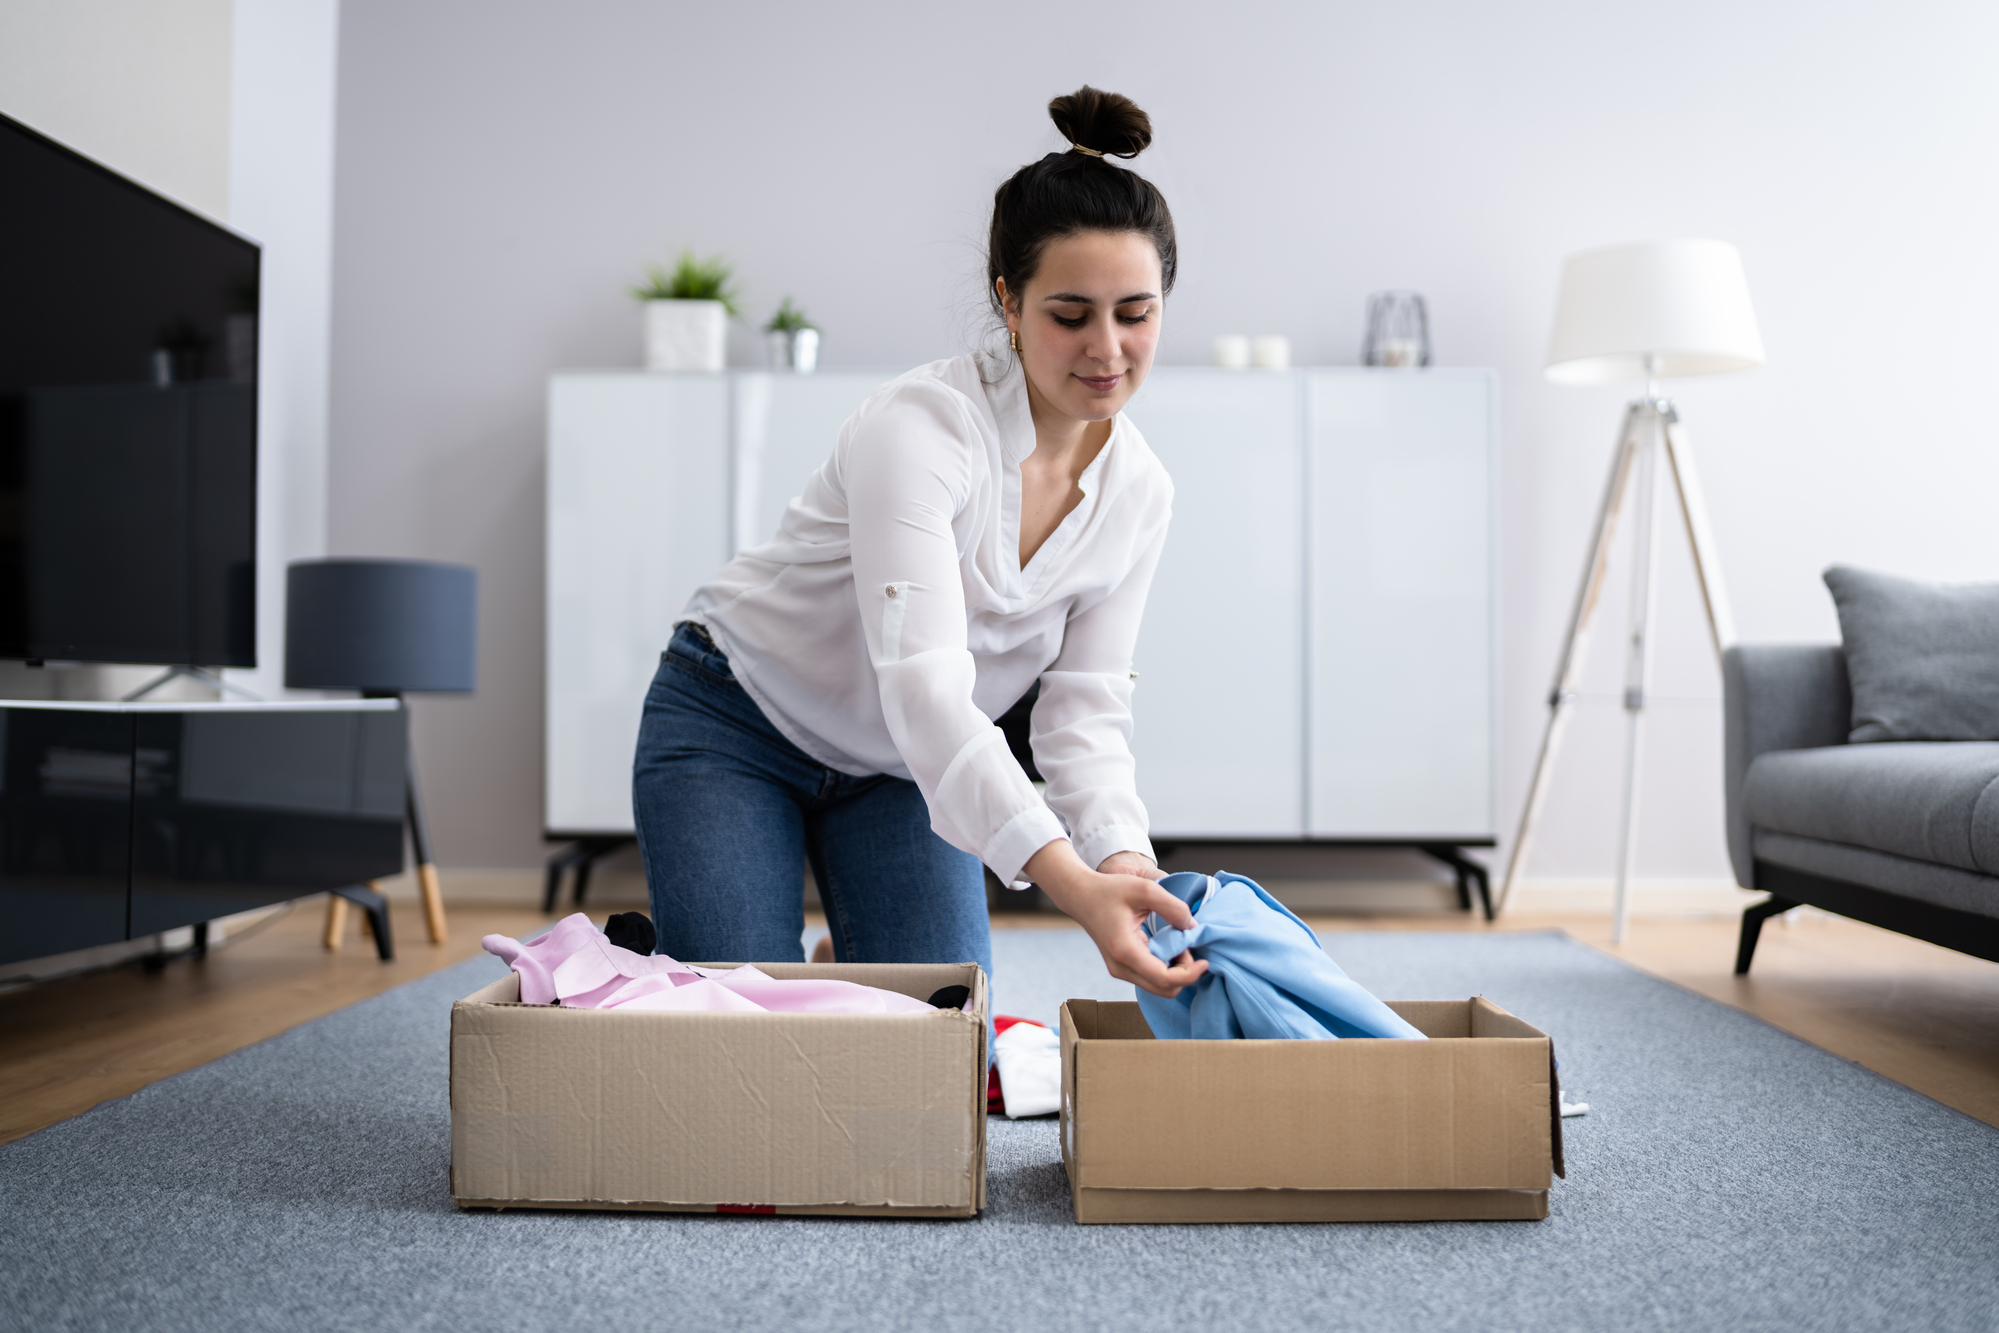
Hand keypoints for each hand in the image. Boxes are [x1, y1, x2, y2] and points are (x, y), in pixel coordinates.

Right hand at [1024, 840, 1207, 998]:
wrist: (1081, 896)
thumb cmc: (1109, 890)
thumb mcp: (1145, 889)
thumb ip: (1173, 907)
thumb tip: (1192, 927)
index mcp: (1125, 951)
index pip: (1164, 979)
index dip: (1189, 974)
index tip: (1204, 960)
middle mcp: (1121, 967)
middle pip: (1164, 990)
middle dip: (1185, 974)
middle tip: (1190, 948)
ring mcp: (1120, 970)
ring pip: (1158, 987)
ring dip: (1176, 972)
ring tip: (1179, 945)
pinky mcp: (1122, 968)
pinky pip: (1151, 978)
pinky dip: (1166, 969)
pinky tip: (1169, 948)